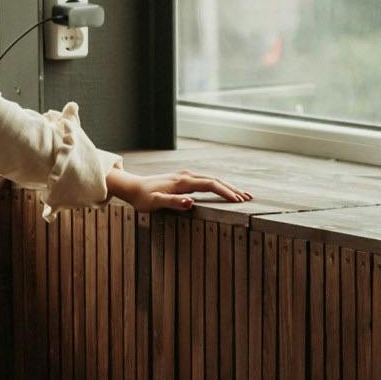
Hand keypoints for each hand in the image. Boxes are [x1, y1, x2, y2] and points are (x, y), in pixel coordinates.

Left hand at [119, 168, 251, 213]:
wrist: (132, 187)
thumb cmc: (142, 198)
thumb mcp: (155, 203)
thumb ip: (172, 203)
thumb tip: (190, 203)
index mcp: (182, 182)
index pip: (210, 184)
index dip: (225, 192)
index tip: (238, 201)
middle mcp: (186, 176)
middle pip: (215, 180)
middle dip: (232, 189)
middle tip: (248, 198)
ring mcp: (186, 176)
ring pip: (212, 179)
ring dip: (228, 187)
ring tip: (242, 196)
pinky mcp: (184, 179)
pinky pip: (206, 181)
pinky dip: (219, 186)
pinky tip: (224, 191)